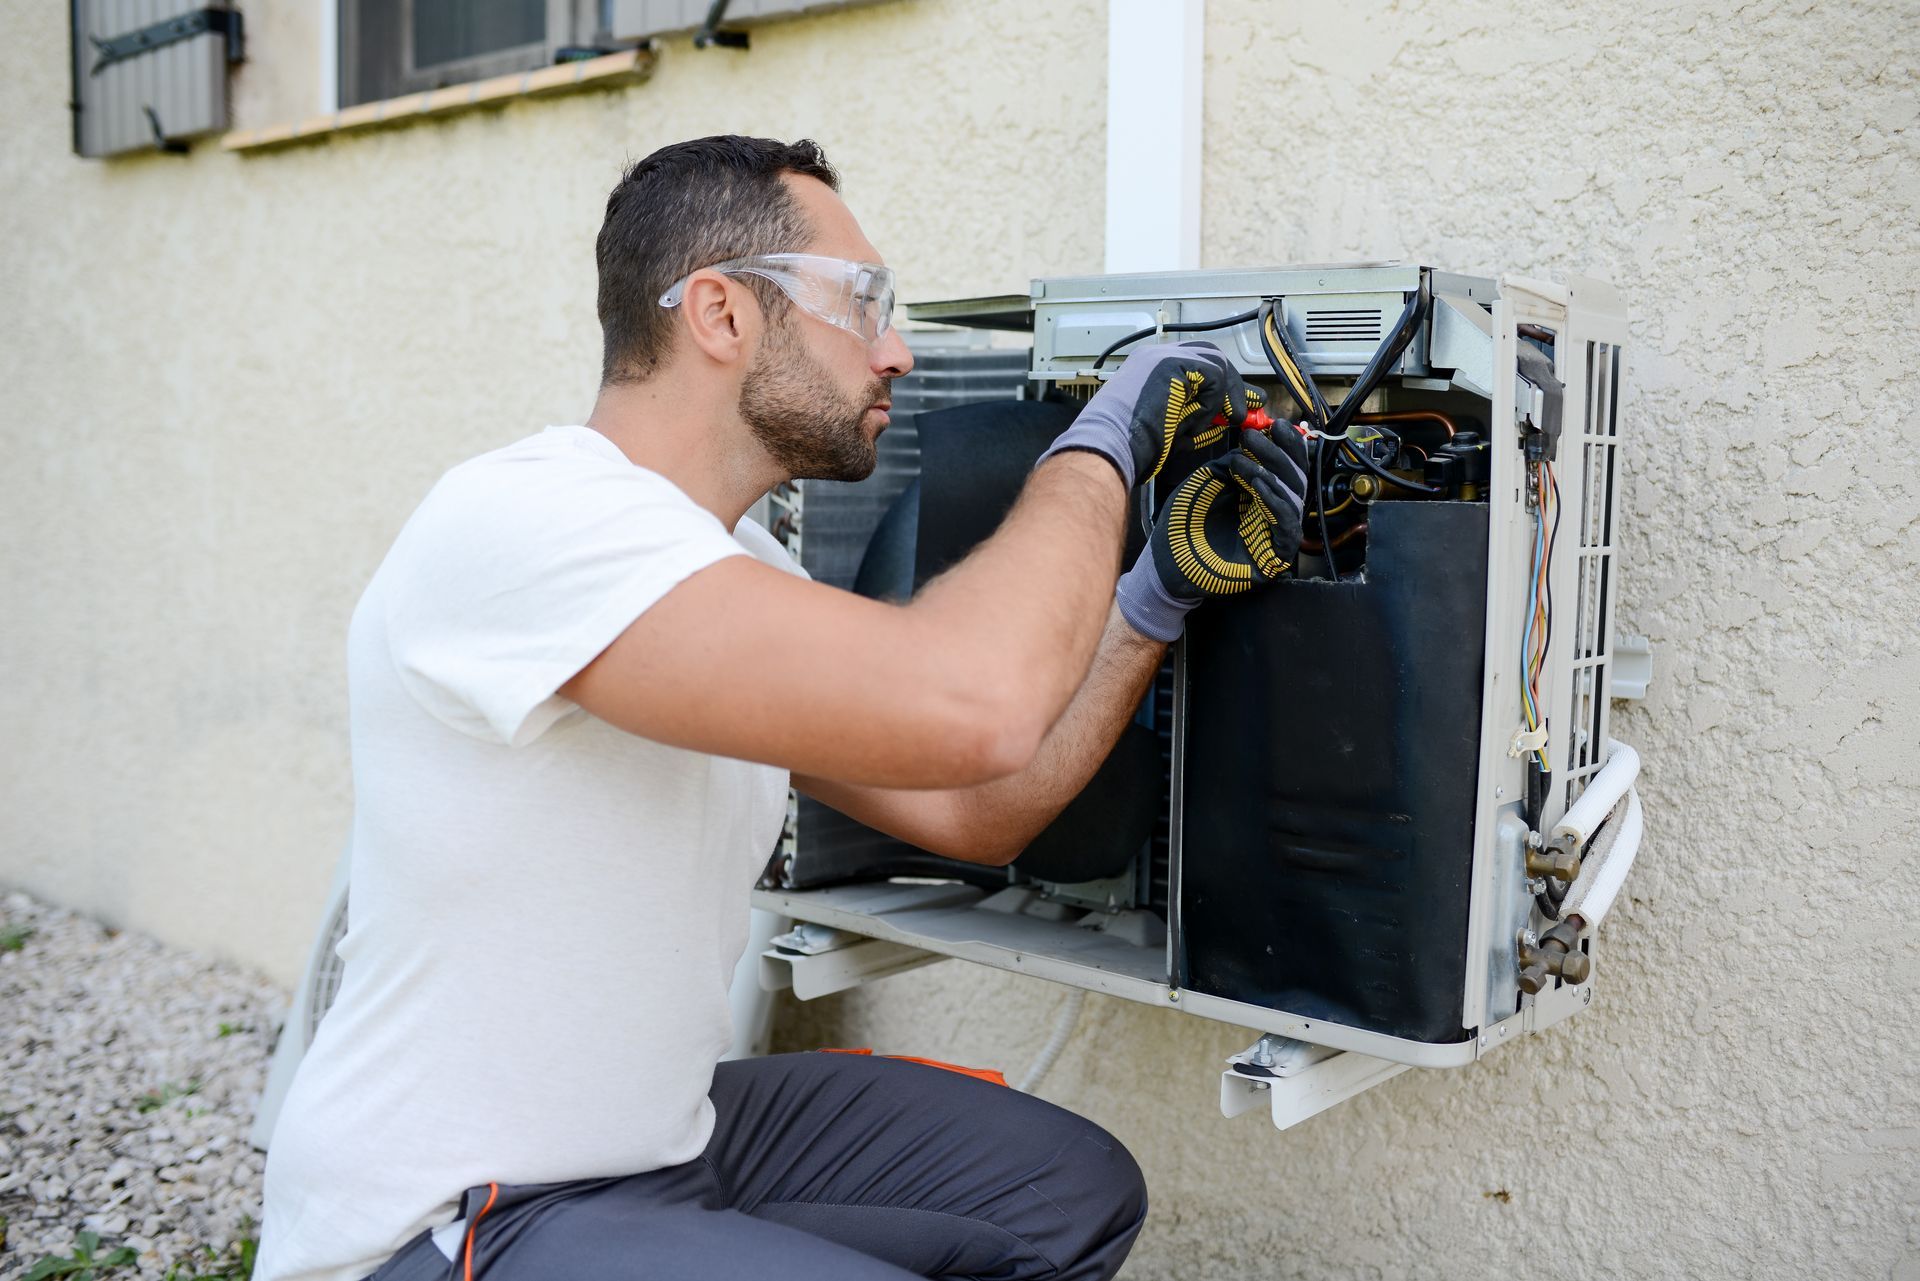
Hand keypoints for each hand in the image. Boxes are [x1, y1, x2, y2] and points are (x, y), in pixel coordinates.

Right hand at [1037, 341, 1260, 487]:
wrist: (1109, 447)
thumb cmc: (1132, 447)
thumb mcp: (1173, 427)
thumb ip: (1200, 415)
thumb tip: (1234, 414)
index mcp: (1150, 369)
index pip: (1197, 365)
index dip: (1222, 385)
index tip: (1239, 407)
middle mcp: (1156, 355)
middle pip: (1210, 355)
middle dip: (1233, 383)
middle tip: (1252, 406)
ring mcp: (1163, 355)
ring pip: (1215, 363)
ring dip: (1221, 397)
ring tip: (1209, 424)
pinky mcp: (1172, 362)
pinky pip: (1213, 375)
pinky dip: (1212, 402)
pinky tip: (1196, 421)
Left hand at [1114, 427, 1308, 641]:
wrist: (1166, 560)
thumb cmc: (1184, 522)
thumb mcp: (1209, 481)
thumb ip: (1235, 462)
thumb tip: (1256, 440)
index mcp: (1261, 496)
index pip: (1286, 467)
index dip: (1287, 445)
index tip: (1277, 424)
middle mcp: (1273, 514)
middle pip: (1295, 478)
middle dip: (1278, 453)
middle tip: (1255, 436)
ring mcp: (1275, 535)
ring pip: (1294, 497)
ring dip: (1271, 472)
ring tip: (1242, 461)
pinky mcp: (1274, 557)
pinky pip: (1287, 524)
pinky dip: (1276, 501)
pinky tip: (1258, 485)